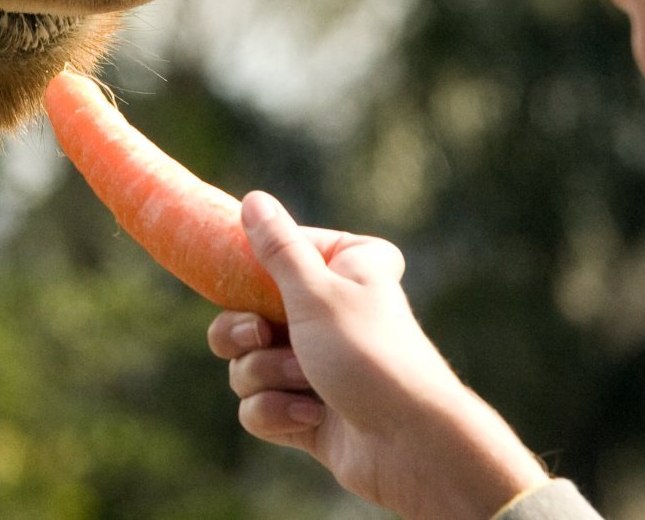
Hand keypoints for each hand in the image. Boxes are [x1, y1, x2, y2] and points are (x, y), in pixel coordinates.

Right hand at [210, 192, 546, 519]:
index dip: (252, 269)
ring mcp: (315, 364)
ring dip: (267, 375)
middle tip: (261, 336)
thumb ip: (277, 249)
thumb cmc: (369, 355)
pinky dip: (276, 413)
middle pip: (244, 311)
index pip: (276, 251)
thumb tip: (255, 199)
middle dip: (245, 334)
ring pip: (245, 362)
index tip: (236, 279)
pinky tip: (310, 418)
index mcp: (344, 267)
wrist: (408, 444)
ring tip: (307, 384)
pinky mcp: (305, 411)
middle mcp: (329, 310)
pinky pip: (257, 405)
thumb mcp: (315, 292)